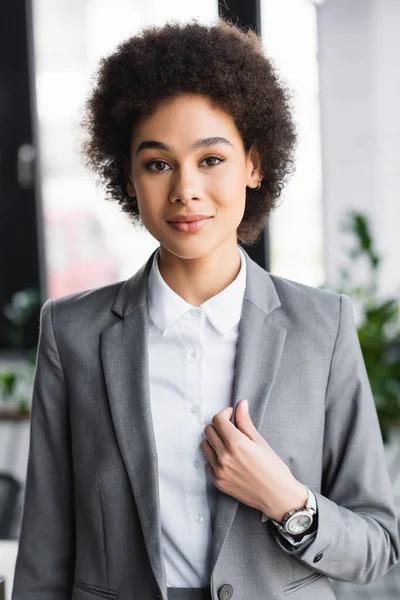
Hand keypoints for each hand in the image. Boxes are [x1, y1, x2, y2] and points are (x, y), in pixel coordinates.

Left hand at [200, 399, 307, 521]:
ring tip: (227, 443)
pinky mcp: (218, 482)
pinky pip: (208, 463)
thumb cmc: (274, 469)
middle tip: (230, 428)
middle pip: (208, 431)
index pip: (218, 420)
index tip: (231, 414)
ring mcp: (219, 471)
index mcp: (236, 444)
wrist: (278, 497)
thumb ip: (246, 422)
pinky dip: (214, 457)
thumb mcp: (261, 442)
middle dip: (218, 425)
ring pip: (204, 446)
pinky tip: (227, 458)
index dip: (224, 413)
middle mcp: (224, 457)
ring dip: (213, 440)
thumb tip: (241, 404)